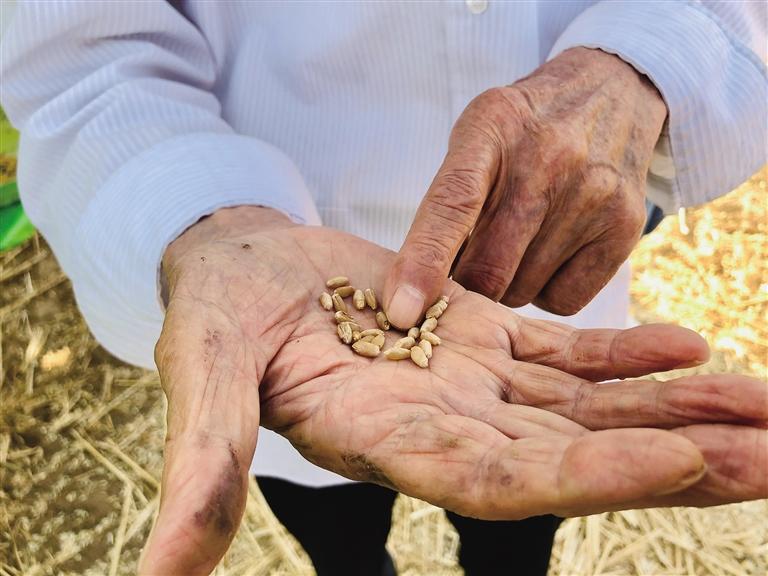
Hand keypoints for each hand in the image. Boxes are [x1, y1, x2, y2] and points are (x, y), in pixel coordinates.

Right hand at [139, 206, 766, 575]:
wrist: (239, 265)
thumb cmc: (212, 316)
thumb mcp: (201, 379)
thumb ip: (201, 465)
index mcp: (383, 440)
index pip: (500, 478)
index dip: (588, 475)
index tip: (686, 459)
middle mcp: (440, 422)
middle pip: (570, 452)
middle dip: (675, 454)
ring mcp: (466, 377)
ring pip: (583, 403)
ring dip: (674, 405)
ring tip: (767, 407)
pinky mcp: (475, 334)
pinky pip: (562, 351)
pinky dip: (624, 352)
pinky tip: (689, 347)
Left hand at [384, 47, 666, 328]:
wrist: (611, 93)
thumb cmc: (522, 129)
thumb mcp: (476, 136)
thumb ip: (446, 202)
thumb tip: (422, 289)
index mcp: (492, 128)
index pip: (452, 205)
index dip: (423, 262)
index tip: (400, 311)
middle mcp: (548, 159)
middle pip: (487, 269)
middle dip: (464, 284)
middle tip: (466, 263)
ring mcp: (594, 194)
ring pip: (521, 291)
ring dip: (504, 286)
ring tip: (517, 241)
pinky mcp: (625, 228)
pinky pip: (563, 301)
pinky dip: (544, 292)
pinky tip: (549, 254)